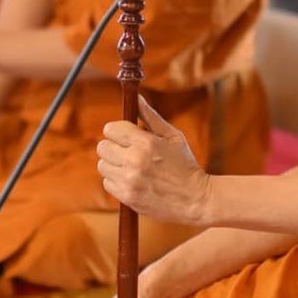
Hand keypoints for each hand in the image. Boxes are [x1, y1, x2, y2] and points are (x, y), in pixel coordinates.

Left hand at [96, 99, 210, 225]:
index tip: (125, 136)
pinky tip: (132, 180)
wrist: (194, 199)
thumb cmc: (184, 164)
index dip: (117, 131)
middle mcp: (134, 161)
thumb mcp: (173, 136)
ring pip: (102, 165)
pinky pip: (107, 183)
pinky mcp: (127, 197)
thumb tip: (136, 98)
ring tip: (131, 167)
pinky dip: (116, 181)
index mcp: (146, 143)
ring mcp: (129, 180)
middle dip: (113, 146)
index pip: (110, 129)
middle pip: (102, 147)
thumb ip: (151, 117)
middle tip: (127, 151)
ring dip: (113, 165)